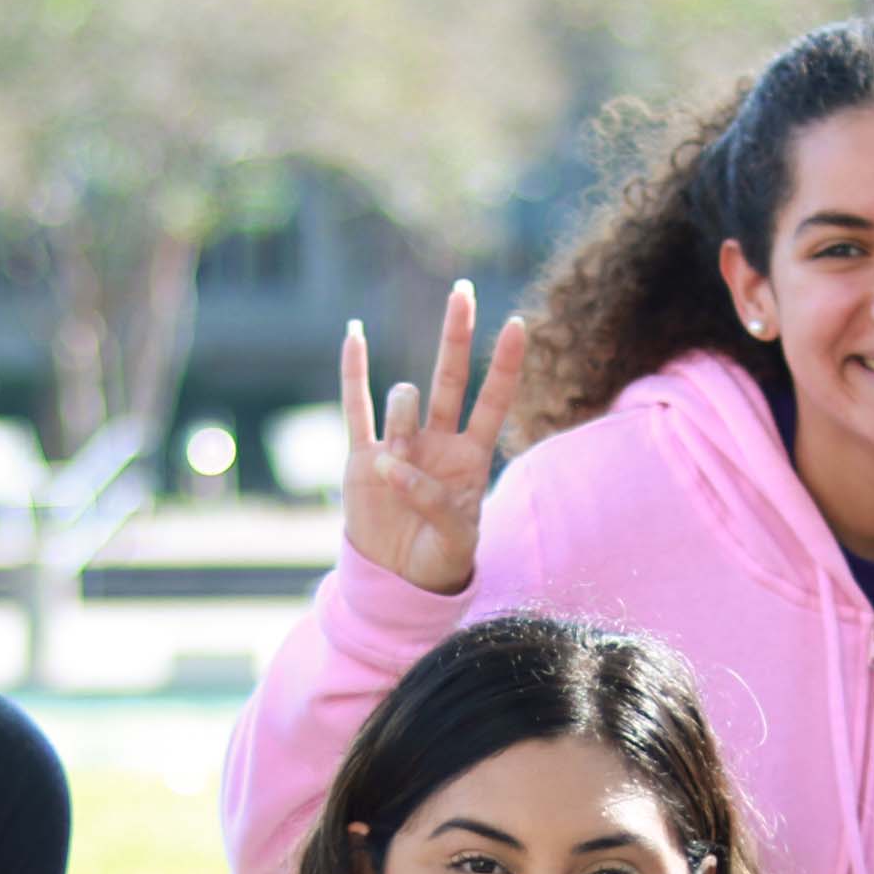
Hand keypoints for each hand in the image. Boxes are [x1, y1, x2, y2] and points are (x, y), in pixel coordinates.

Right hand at [339, 282, 522, 595]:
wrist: (398, 580)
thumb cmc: (440, 560)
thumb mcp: (456, 540)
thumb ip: (435, 502)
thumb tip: (391, 465)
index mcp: (471, 457)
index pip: (493, 401)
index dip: (505, 365)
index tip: (519, 324)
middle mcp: (438, 441)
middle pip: (450, 376)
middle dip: (457, 335)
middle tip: (462, 292)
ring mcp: (400, 445)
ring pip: (402, 402)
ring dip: (401, 423)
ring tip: (394, 468)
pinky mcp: (362, 457)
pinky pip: (356, 406)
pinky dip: (355, 371)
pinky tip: (355, 335)